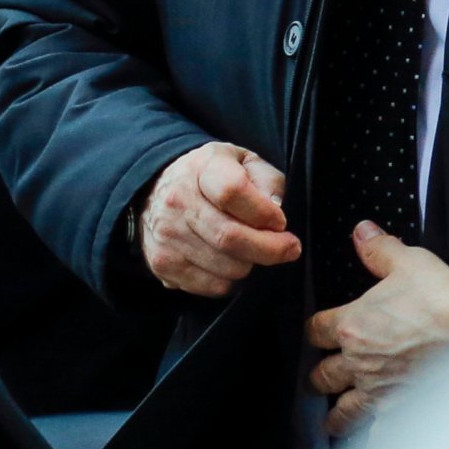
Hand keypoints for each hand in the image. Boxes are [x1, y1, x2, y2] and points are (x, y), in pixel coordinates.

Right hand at [138, 141, 300, 297]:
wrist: (159, 192)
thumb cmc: (214, 178)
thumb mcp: (245, 162)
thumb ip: (267, 181)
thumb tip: (275, 210)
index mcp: (201, 167)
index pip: (232, 192)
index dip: (264, 212)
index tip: (281, 222)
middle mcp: (177, 200)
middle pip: (229, 236)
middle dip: (270, 249)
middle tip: (289, 248)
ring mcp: (167, 234)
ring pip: (226, 267)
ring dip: (250, 264)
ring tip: (252, 250)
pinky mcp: (162, 264)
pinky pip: (213, 286)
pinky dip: (231, 280)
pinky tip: (230, 262)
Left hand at [305, 223, 448, 437]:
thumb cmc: (444, 302)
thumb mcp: (411, 263)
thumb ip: (380, 250)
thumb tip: (361, 232)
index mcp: (352, 325)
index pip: (315, 330)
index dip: (316, 330)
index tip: (321, 331)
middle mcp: (358, 364)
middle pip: (321, 376)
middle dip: (322, 375)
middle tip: (325, 375)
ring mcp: (377, 393)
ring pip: (341, 413)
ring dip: (336, 414)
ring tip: (334, 419)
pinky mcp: (399, 414)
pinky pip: (377, 439)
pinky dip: (373, 443)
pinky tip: (371, 446)